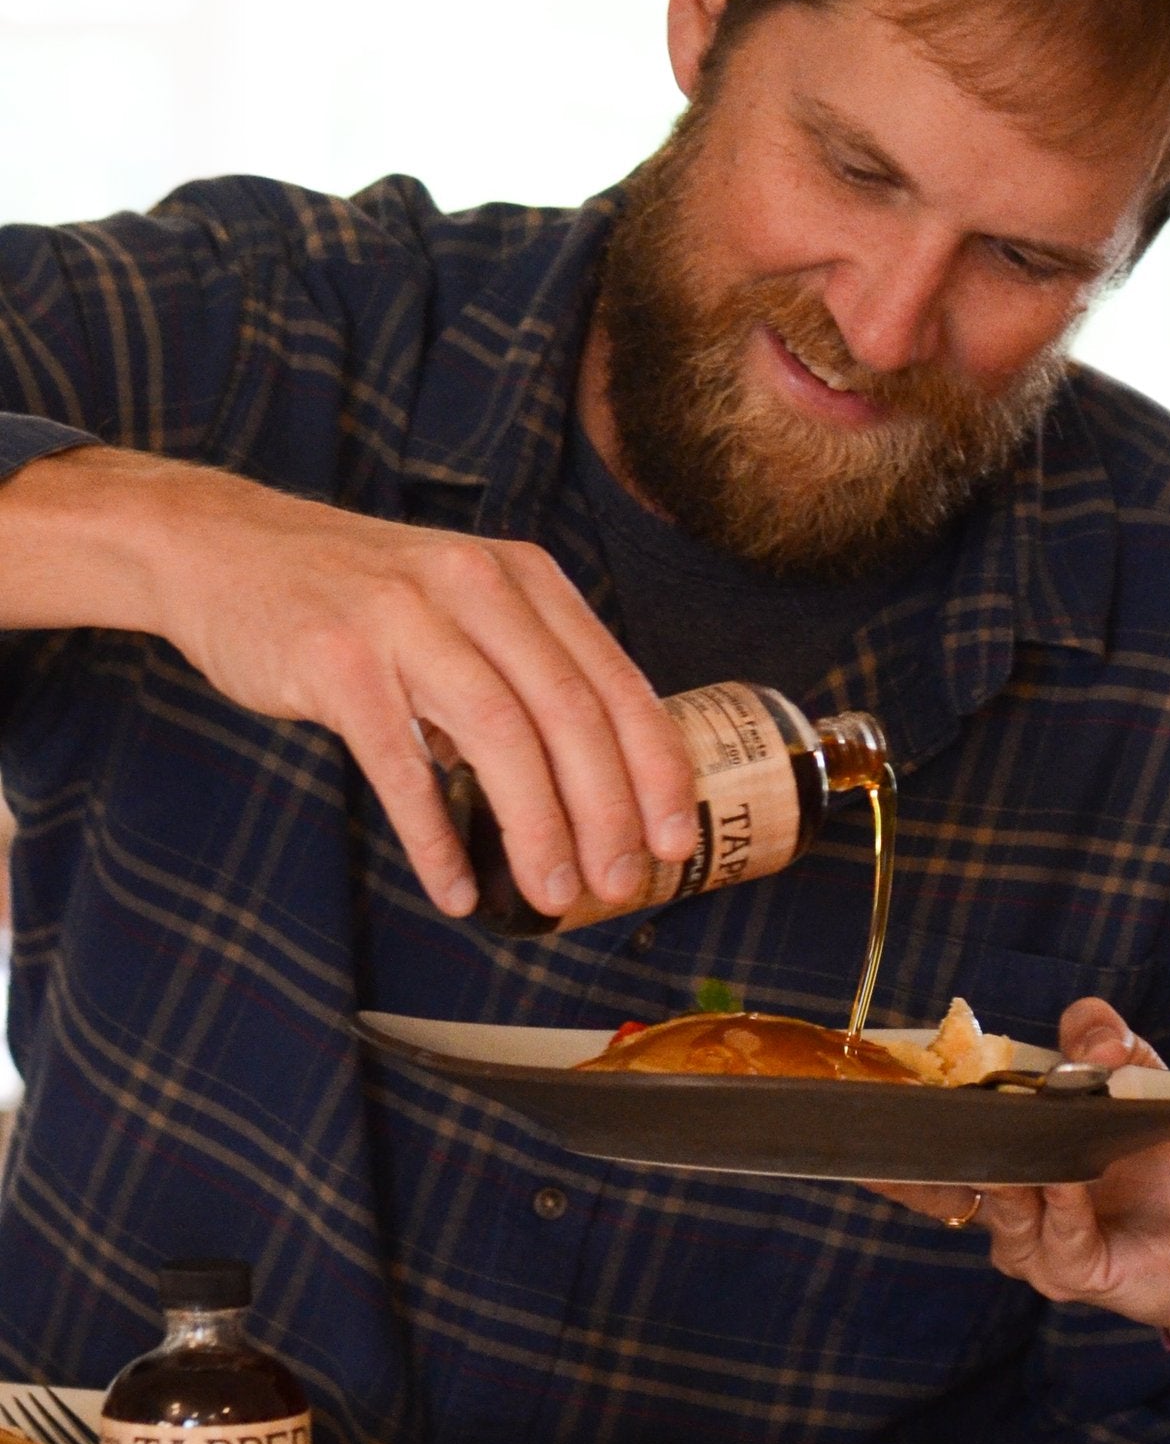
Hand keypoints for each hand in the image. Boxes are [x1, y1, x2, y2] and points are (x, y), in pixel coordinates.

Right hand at [0, 447, 697, 919]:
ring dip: (536, 830)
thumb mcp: (460, 602)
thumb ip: (523, 667)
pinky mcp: (337, 661)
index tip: (675, 839)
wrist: (220, 549)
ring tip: (551, 894)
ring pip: (501, 738)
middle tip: (618, 884)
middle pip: (569, 715)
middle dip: (607, 813)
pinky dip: (435, 837)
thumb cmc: (354, 595)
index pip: (614, 682)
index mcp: (523, 577)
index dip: (655, 769)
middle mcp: (475, 587)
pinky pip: (402, 766)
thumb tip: (593, 779)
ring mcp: (404, 619)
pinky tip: (455, 887)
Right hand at [885, 998, 1169, 1350]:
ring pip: (1002, 1209)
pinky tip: (1066, 1177)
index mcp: (1012, 1161)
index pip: (942, 1141)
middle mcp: (1010, 1209)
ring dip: (1009, 1167)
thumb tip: (1093, 1036)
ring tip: (1010, 1131)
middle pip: (948, 1181)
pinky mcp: (1076, 1272)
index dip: (908, 1115)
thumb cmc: (1169, 1165)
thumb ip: (1105, 1042)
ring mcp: (1037, 1246)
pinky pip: (1056, 1238)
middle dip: (931, 1144)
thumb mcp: (1139, 1082)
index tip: (878, 1081)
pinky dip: (1059, 1204)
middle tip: (921, 1103)